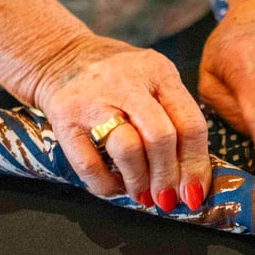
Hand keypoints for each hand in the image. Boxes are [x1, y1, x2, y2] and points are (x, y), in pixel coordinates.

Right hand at [31, 33, 209, 210]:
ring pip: (127, 149)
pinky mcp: (64, 120)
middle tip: (168, 198)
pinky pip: (89, 165)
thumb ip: (174, 117)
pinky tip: (116, 186)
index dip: (196, 165)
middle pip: (160, 137)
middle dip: (168, 177)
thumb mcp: (153, 80)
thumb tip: (192, 176)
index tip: (195, 191)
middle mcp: (127, 83)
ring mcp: (93, 101)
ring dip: (140, 182)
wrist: (59, 56)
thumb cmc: (116, 76)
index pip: (189, 123)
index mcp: (158, 73)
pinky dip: (107, 185)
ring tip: (144, 195)